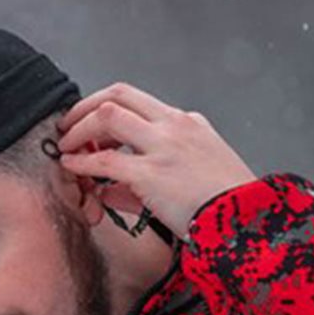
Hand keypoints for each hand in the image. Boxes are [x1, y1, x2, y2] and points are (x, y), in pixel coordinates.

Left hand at [55, 83, 257, 238]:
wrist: (247, 218)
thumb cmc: (225, 205)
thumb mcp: (192, 178)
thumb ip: (147, 179)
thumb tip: (105, 190)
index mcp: (188, 122)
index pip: (136, 100)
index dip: (105, 108)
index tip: (89, 124)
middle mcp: (174, 125)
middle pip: (118, 96)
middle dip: (86, 107)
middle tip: (67, 125)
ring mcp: (163, 147)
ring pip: (108, 117)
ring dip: (79, 129)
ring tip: (65, 147)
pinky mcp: (152, 174)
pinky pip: (105, 161)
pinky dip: (82, 163)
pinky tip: (70, 168)